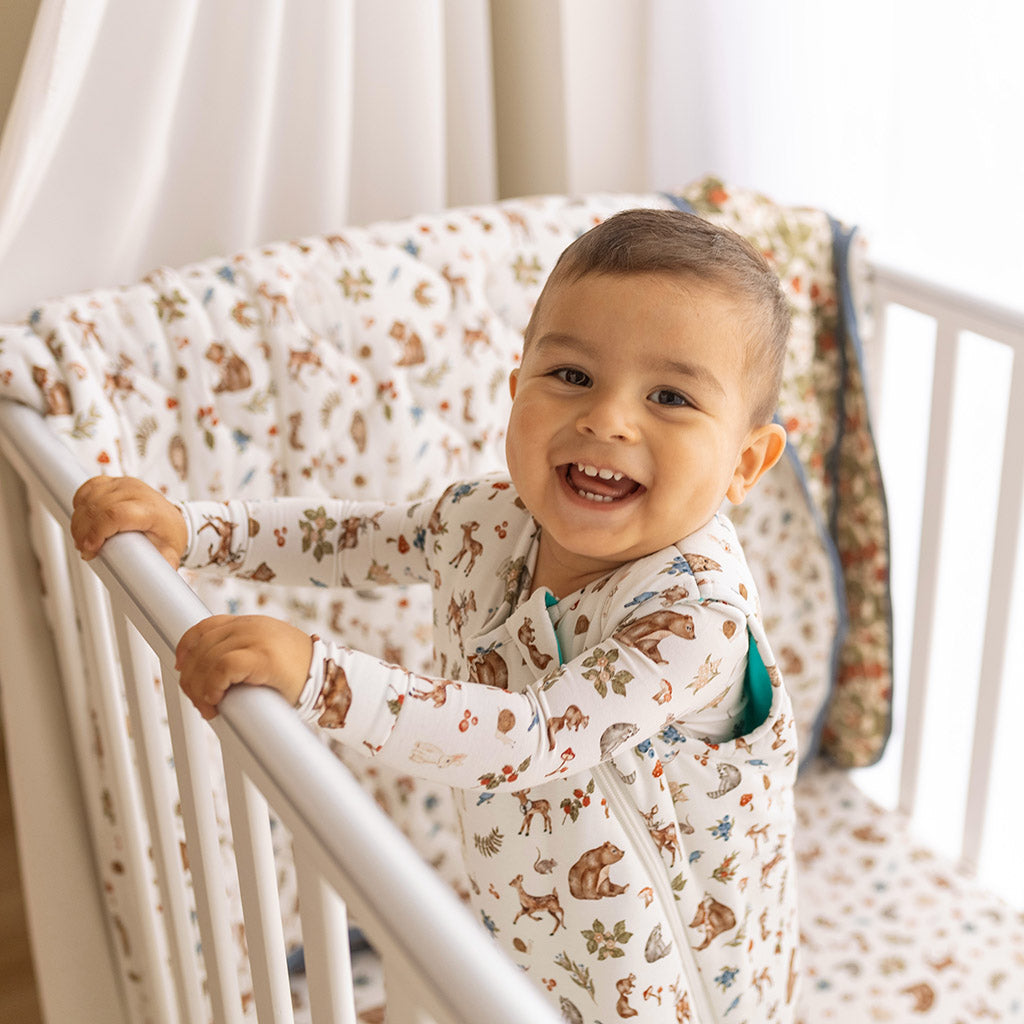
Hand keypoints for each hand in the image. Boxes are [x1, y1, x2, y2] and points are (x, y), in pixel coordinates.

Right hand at [72, 476, 188, 568]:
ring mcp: (123, 484)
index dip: (97, 531)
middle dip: (84, 532)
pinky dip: (80, 505)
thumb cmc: (169, 536)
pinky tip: (84, 520)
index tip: (90, 549)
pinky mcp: (112, 482)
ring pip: (89, 498)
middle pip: (98, 507)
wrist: (172, 520)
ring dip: (80, 521)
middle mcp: (137, 492)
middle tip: (86, 550)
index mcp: (152, 509)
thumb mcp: (168, 555)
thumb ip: (158, 569)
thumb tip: (149, 585)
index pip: (116, 514)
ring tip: (86, 540)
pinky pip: (87, 489)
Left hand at [175, 614, 313, 718]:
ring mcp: (257, 638)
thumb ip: (243, 655)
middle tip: (200, 701)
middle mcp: (251, 625)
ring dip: (199, 688)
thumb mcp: (267, 656)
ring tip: (208, 707)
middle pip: (201, 646)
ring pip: (207, 658)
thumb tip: (211, 677)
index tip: (183, 669)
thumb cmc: (298, 676)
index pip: (205, 627)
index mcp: (250, 623)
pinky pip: (223, 667)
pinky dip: (212, 685)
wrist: (330, 679)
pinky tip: (216, 700)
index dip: (186, 648)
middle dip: (190, 677)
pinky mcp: (263, 656)